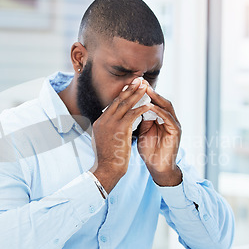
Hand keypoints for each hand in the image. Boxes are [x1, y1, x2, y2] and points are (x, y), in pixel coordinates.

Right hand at [90, 78, 152, 192]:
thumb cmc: (108, 159)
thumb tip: (110, 127)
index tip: (129, 87)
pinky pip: (132, 114)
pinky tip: (149, 104)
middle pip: (117, 100)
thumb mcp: (103, 141)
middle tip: (138, 79)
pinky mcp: (120, 129)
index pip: (112, 105)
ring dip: (136, 94)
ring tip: (145, 86)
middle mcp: (103, 120)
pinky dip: (141, 108)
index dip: (122, 95)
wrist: (107, 169)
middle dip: (129, 89)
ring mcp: (110, 124)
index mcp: (99, 123)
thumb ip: (106, 131)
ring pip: (125, 104)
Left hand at [137, 85, 182, 185]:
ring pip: (166, 106)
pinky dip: (158, 111)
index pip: (154, 101)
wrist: (157, 167)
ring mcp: (174, 124)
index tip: (134, 85)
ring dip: (155, 97)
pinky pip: (167, 117)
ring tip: (145, 89)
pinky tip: (149, 106)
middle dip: (151, 91)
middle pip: (161, 100)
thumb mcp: (143, 131)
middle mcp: (169, 119)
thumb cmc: (149, 150)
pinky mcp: (176, 131)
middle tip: (140, 81)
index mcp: (161, 118)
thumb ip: (141, 119)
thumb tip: (133, 107)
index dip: (145, 93)